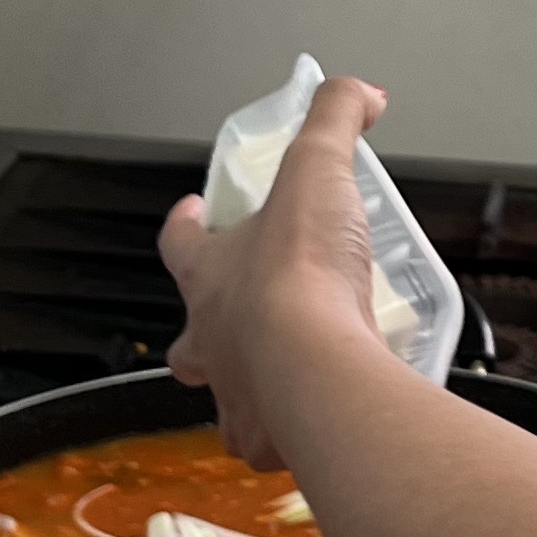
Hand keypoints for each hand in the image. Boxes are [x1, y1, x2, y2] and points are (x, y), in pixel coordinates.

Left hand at [157, 74, 397, 470]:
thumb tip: (357, 91)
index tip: (193, 212)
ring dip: (252, 391)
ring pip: (229, 399)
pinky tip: (321, 425)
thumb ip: (335, 122)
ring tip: (291, 382)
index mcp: (209, 279)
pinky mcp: (273, 442)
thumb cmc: (301, 278)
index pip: (179, 245)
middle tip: (247, 323)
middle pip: (191, 343)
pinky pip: (274, 445)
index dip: (186, 225)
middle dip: (211, 336)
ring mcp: (236, 399)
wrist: (316, 370)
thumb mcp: (317, 170)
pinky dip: (293, 438)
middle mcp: (211, 344)